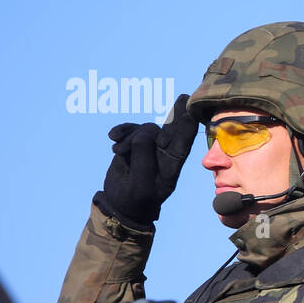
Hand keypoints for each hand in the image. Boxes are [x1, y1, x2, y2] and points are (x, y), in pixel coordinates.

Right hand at [95, 94, 198, 225]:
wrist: (120, 204)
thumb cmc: (135, 198)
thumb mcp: (140, 182)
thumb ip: (143, 156)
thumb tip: (146, 131)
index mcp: (171, 166)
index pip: (183, 143)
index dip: (187, 126)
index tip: (191, 110)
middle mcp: (164, 155)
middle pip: (171, 130)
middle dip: (177, 114)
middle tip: (182, 98)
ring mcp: (149, 149)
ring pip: (145, 130)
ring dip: (130, 135)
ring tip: (118, 149)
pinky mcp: (134, 145)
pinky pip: (131, 130)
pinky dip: (122, 131)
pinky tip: (112, 137)